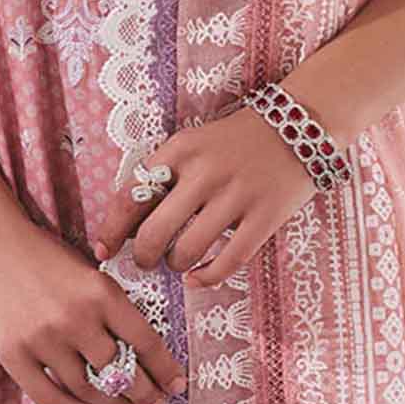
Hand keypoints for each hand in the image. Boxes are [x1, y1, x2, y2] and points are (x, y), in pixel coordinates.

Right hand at [0, 211, 187, 403]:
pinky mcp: (13, 355)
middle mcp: (76, 319)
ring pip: (87, 389)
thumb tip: (139, 354)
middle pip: (120, 372)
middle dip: (145, 395)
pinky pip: (49, 396)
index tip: (177, 385)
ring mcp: (43, 340)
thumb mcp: (88, 272)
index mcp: (101, 292)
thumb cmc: (43, 255)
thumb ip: (110, 309)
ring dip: (111, 403)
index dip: (165, 370)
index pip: (145, 341)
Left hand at [92, 101, 317, 289]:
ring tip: (177, 262)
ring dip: (175, 265)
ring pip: (187, 251)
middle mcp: (204, 172)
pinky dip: (205, 277)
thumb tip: (130, 225)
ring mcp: (236, 196)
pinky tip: (196, 277)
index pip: (131, 196)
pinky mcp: (264, 217)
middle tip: (145, 261)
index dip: (112, 230)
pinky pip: (227, 262)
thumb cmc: (237, 141)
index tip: (104, 249)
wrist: (300, 126)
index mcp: (180, 150)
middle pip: (155, 233)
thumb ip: (165, 176)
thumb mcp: (193, 143)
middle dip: (143, 256)